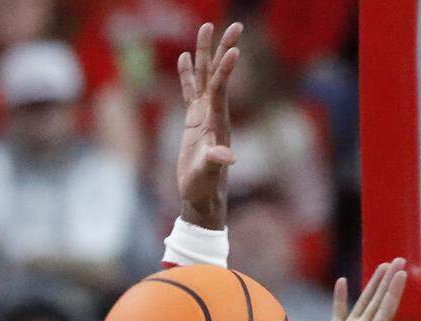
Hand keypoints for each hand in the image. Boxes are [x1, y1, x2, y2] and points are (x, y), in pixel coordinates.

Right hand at [176, 21, 240, 228]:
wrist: (202, 195)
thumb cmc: (205, 186)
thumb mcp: (208, 174)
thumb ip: (216, 162)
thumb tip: (228, 157)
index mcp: (217, 122)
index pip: (221, 89)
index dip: (225, 70)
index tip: (234, 49)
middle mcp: (213, 113)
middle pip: (217, 75)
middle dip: (223, 50)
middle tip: (233, 24)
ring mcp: (203, 115)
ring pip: (204, 77)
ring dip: (205, 54)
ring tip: (206, 27)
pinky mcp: (194, 120)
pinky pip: (190, 91)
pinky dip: (188, 75)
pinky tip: (185, 58)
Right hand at [303, 260, 407, 320]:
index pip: (386, 312)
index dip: (394, 292)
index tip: (403, 273)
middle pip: (378, 302)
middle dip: (388, 281)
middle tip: (399, 259)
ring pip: (362, 303)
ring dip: (372, 284)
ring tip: (382, 265)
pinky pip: (337, 313)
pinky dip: (340, 297)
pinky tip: (343, 282)